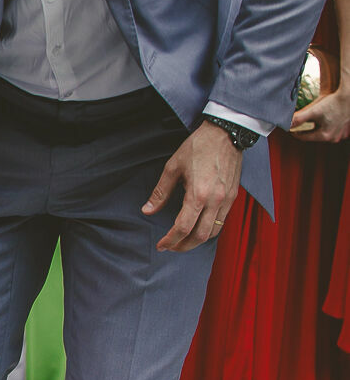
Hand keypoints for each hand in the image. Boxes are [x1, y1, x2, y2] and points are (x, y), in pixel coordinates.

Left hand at [143, 122, 242, 251]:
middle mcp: (215, 200)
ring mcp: (227, 199)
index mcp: (198, 194)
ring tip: (182, 240)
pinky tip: (198, 227)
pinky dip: (209, 230)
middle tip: (171, 247)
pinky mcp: (233, 196)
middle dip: (183, 246)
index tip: (161, 245)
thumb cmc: (198, 147)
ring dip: (197, 241)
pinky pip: (222, 221)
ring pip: (214, 232)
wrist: (226, 132)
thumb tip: (147, 210)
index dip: (170, 240)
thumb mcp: (173, 167)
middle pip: (200, 236)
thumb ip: (160, 192)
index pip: (183, 227)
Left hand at [290, 90, 349, 143]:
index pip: (304, 138)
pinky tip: (325, 120)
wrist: (349, 96)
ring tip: (312, 121)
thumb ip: (299, 118)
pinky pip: (332, 130)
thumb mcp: (314, 111)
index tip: (289, 129)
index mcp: (325, 135)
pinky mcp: (346, 130)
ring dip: (316, 129)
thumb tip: (287, 125)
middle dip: (306, 131)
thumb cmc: (333, 103)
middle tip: (299, 125)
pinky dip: (327, 127)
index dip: (295, 133)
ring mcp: (341, 135)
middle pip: (313, 136)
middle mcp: (334, 138)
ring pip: (323, 133)